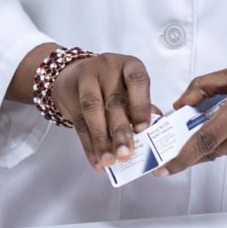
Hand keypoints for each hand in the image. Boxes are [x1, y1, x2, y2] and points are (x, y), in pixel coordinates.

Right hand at [28, 50, 155, 171]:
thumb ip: (142, 107)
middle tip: (125, 154)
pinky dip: (88, 145)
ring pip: (93, 111)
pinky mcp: (69, 96)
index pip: (137, 80)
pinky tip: (96, 161)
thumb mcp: (129, 88)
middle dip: (120, 130)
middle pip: (114, 101)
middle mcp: (107, 69)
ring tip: (109, 161)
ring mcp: (85, 80)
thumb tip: (157, 130)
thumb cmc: (111, 84)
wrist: (73, 75)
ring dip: (101, 139)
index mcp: (129, 66)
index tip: (143, 129)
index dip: (140, 105)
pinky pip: (79, 123)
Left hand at [157, 46, 226, 175]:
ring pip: (226, 149)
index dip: (181, 157)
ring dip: (212, 140)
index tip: (163, 168)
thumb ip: (205, 87)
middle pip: (212, 150)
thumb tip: (181, 104)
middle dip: (191, 148)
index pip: (204, 141)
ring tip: (210, 118)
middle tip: (174, 140)